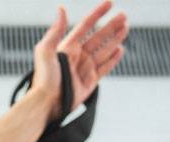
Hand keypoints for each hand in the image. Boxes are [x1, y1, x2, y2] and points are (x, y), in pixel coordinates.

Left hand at [30, 2, 127, 122]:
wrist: (47, 104)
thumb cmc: (44, 79)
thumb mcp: (45, 51)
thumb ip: (55, 30)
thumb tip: (62, 8)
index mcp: (68, 46)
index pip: (86, 25)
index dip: (98, 13)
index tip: (110, 3)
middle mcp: (78, 55)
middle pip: (99, 36)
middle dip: (111, 25)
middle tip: (124, 15)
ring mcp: (85, 68)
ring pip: (104, 50)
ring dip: (115, 39)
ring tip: (125, 28)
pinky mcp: (90, 82)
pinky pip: (104, 68)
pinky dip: (113, 59)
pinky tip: (120, 50)